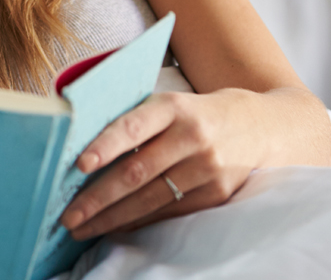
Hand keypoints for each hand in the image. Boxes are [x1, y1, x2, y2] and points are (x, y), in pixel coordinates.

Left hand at [58, 90, 263, 239]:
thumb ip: (136, 120)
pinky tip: (115, 227)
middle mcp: (193, 136)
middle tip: (68, 215)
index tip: (79, 165)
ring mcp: (208, 167)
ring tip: (83, 227)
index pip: (135, 125)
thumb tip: (82, 145)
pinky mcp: (217, 192)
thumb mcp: (173, 103)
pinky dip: (139, 222)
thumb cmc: (199, 113)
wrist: (262, 126)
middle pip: (138, 172)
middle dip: (98, 198)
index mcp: (176, 107)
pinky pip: (170, 212)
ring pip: (151, 199)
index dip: (107, 145)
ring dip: (112, 217)